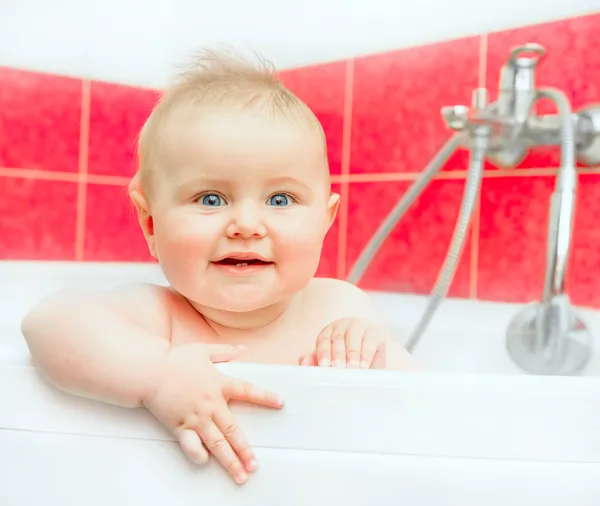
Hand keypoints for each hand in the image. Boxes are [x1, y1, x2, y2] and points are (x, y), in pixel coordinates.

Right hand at [143, 343, 283, 483]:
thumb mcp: (204, 350)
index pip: (248, 391)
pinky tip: (206, 462)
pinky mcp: (180, 426)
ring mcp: (196, 417)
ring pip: (217, 443)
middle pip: (234, 430)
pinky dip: (198, 455)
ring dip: (229, 461)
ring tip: (240, 475)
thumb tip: (244, 349)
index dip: (266, 397)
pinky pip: (191, 445)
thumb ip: (226, 351)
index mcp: (219, 384)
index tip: (281, 403)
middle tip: (255, 465)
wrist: (149, 370)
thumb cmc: (175, 359)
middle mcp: (211, 404)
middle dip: (246, 450)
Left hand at [299, 317, 388, 368]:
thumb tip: (303, 362)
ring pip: (353, 339)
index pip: (323, 339)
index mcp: (330, 330)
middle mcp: (344, 325)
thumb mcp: (332, 361)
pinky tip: (363, 366)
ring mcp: (361, 326)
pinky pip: (369, 342)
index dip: (322, 352)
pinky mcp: (376, 333)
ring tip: (351, 368)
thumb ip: (316, 360)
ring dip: (351, 354)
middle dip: (337, 355)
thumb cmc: (348, 362)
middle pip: (338, 339)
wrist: (373, 363)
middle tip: (336, 368)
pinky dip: (366, 355)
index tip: (323, 364)